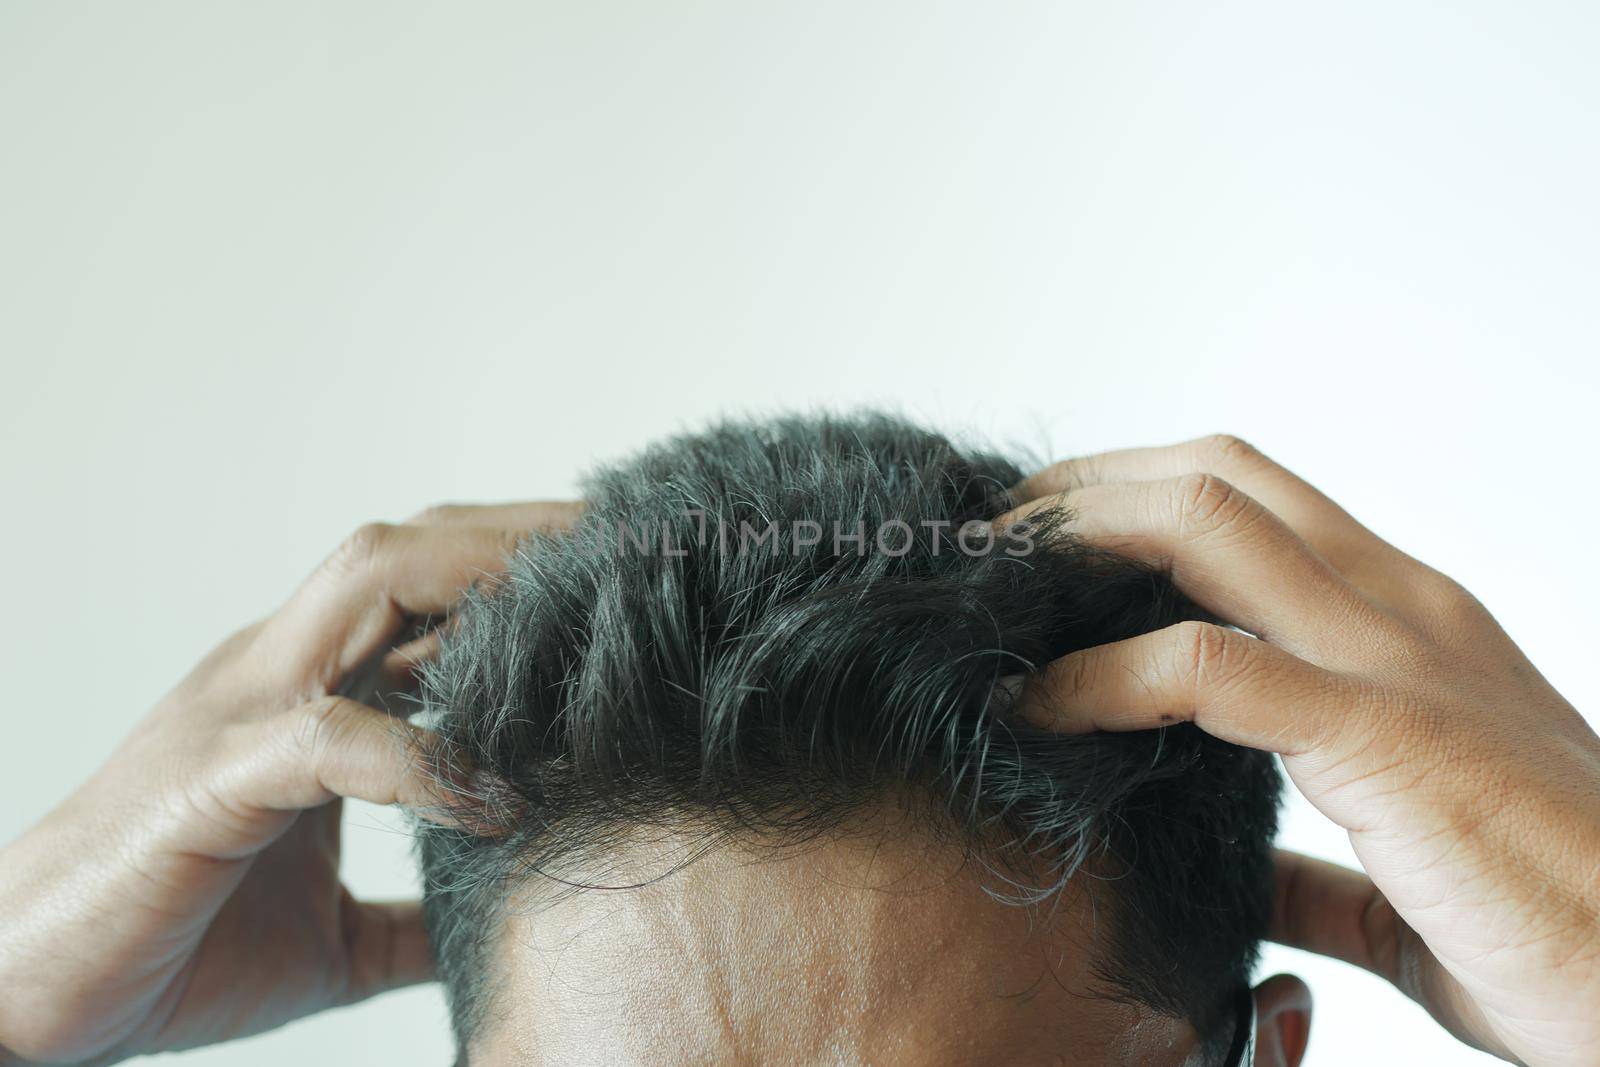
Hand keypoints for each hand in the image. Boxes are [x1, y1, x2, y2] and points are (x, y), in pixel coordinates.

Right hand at [0, 502, 579, 1065]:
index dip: (521, 570)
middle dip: (521, 543)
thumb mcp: (332, 936)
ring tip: (582, 632)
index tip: (623, 583)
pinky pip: (333, 739)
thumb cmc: (168, 941)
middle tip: (629, 561)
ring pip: (368, 590)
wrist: (19, 990)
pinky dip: (423, 761)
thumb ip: (414, 912)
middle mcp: (278, 671)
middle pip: (410, 551)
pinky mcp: (213, 778)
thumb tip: (497, 925)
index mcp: (306, 690)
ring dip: (482, 595)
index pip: (424, 586)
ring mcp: (241, 711)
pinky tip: (495, 801)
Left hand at [1006, 436, 1599, 1066]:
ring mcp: (1391, 657)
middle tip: (993, 539)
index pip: (1259, 503)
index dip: (1139, 502)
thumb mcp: (1412, 863)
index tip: (1050, 552)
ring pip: (1205, 521)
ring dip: (1077, 538)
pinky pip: (1202, 664)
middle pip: (1217, 473)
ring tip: (991, 586)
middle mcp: (1400, 609)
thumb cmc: (1555, 921)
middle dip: (1088, 488)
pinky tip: (1041, 709)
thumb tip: (1248, 869)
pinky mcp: (1380, 732)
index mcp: (1410, 625)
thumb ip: (1318, 856)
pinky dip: (1098, 675)